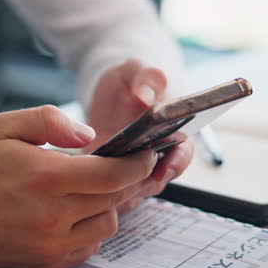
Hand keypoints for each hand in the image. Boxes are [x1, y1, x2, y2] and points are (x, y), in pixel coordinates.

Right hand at [0, 105, 161, 267]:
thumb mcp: (4, 126)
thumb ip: (50, 120)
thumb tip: (89, 134)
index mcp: (47, 176)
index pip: (115, 173)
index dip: (139, 162)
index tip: (145, 152)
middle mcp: (54, 214)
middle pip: (116, 197)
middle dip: (126, 179)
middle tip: (121, 166)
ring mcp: (52, 242)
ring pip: (108, 223)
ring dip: (107, 204)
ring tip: (89, 190)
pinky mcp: (48, 262)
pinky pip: (89, 245)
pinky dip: (90, 227)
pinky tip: (73, 212)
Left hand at [85, 59, 193, 212]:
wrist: (106, 98)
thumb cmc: (129, 83)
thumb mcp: (137, 71)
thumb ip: (147, 76)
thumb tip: (145, 96)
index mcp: (173, 133)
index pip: (182, 155)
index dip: (176, 163)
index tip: (163, 168)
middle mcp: (157, 158)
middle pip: (156, 180)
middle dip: (140, 182)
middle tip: (123, 180)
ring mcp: (133, 172)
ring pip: (131, 192)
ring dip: (117, 190)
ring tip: (100, 184)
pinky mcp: (109, 181)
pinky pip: (108, 196)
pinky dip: (99, 194)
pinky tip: (84, 188)